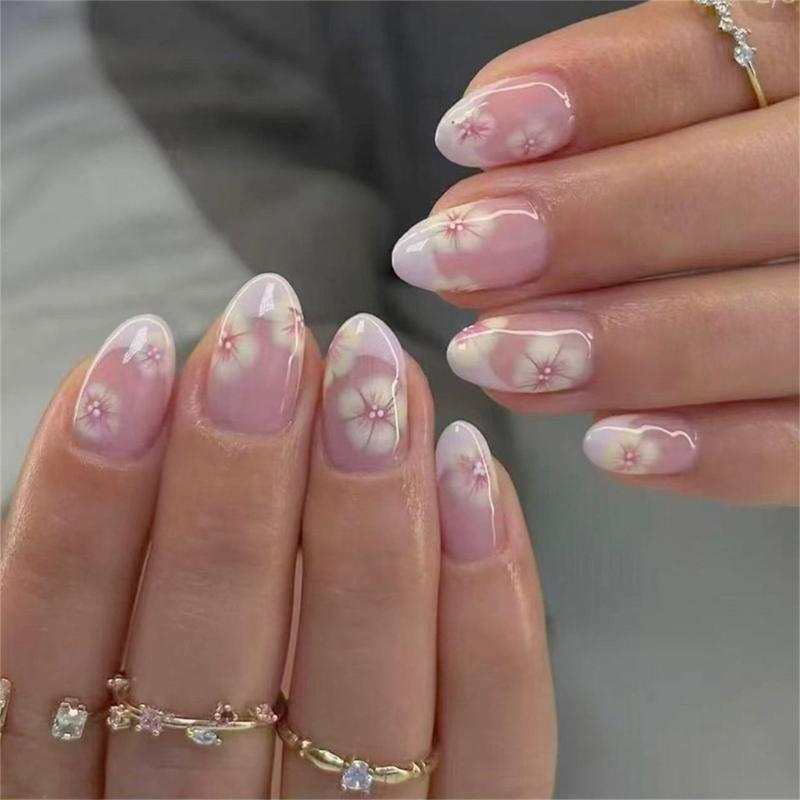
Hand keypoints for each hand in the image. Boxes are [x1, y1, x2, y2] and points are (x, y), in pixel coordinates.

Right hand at [0, 275, 554, 798]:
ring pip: (357, 695)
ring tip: (377, 369)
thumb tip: (137, 397)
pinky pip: (492, 735)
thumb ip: (109, 585)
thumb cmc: (163, 771)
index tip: (133, 355)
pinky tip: (473, 472)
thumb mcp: (87, 713)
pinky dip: (488, 601)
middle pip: (208, 659)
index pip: (50, 652)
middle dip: (238, 474)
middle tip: (269, 329)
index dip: (87, 494)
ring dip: (367, 515)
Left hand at [391, 0, 798, 504]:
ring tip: (494, 358)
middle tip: (454, 258)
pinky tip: (607, 445)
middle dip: (593, 226)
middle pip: (763, 191)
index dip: (598, 96)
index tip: (468, 133)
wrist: (780, 267)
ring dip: (628, 349)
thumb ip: (609, 130)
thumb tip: (485, 170)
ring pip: (787, 327)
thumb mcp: (674, 126)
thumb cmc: (702, 198)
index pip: (722, 60)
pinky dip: (715, 452)